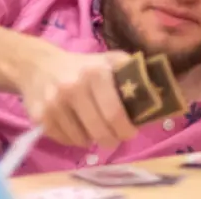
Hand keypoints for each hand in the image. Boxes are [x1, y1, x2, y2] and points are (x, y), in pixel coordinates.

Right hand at [17, 49, 139, 147]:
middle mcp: (73, 87)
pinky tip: (78, 128)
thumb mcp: (109, 60)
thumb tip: (162, 92)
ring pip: (81, 139)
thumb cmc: (83, 66)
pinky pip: (64, 140)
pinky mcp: (40, 117)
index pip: (115, 112)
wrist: (38, 65)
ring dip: (93, 139)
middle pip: (99, 130)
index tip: (131, 132)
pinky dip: (75, 140)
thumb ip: (133, 73)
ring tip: (95, 129)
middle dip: (112, 140)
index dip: (126, 129)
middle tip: (115, 138)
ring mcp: (54, 103)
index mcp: (95, 73)